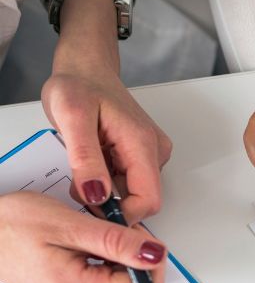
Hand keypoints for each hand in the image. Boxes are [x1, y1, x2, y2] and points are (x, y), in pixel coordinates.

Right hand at [0, 192, 165, 282]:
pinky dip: (105, 261)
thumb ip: (118, 243)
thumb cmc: (15, 226)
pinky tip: (84, 245)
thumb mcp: (72, 226)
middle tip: (108, 228)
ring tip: (89, 236)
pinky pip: (105, 282)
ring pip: (121, 282)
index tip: (138, 236)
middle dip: (133, 254)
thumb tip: (156, 254)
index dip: (150, 261)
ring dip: (118, 255)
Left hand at [42, 66, 171, 223]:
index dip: (120, 214)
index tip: (91, 209)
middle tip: (80, 182)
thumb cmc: (79, 85)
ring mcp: (150, 152)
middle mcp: (154, 150)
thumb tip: (97, 194)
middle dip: (110, 202)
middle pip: (142, 200)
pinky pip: (128, 182)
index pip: (148, 200)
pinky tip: (93, 162)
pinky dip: (107, 181)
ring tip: (85, 165)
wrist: (86, 68)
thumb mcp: (72, 118)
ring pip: (133, 193)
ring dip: (106, 191)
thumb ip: (86, 159)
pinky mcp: (142, 154)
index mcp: (141, 143)